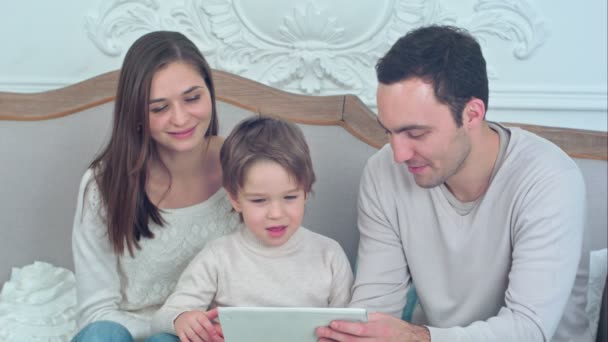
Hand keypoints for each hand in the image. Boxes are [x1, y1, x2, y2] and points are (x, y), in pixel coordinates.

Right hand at [174, 308, 223, 341]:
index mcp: (198, 315)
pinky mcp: (180, 333)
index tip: (215, 334)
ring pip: (192, 336)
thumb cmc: (194, 317)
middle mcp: (191, 320)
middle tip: (212, 341)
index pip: (204, 321)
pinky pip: (184, 339)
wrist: (180, 317)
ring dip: (200, 341)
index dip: (210, 328)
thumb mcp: (203, 314)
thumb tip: (220, 310)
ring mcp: (185, 327)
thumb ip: (212, 313)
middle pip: (199, 330)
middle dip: (207, 337)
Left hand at [315, 312, 429, 341]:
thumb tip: (347, 317)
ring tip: (321, 340)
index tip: (332, 323)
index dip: (345, 326)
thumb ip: (366, 318)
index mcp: (379, 329)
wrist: (411, 340)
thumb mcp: (382, 318)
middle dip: (334, 336)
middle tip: (320, 331)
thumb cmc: (394, 327)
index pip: (359, 328)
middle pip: (352, 341)